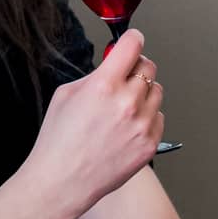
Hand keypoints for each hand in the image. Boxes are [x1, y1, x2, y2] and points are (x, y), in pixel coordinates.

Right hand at [23, 29, 163, 218]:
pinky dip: (146, 117)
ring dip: (143, 92)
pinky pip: (158, 117)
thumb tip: (112, 65)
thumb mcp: (65, 94)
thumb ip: (94, 76)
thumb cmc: (58, 140)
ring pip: (156, 92)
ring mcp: (142, 125)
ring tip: (123, 106)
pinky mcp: (150, 144)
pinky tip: (127, 126)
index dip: (132, 39)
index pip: (132, 46)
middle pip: (148, 67)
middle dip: (136, 67)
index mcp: (103, 86)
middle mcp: (127, 103)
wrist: (63, 179)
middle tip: (125, 75)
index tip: (133, 40)